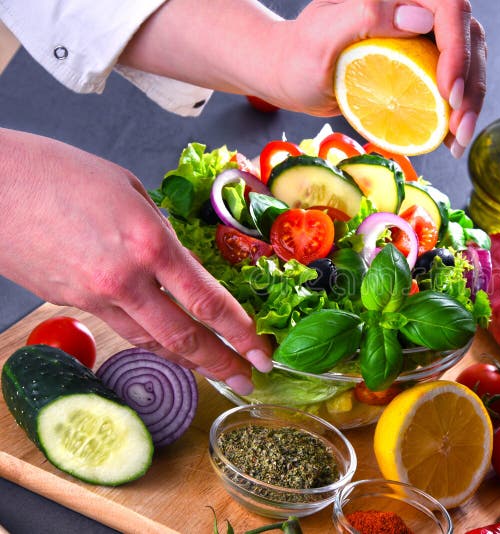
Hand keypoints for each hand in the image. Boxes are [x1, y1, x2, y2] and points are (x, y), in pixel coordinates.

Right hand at [0, 128, 271, 394]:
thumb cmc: (59, 172)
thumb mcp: (130, 190)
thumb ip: (160, 232)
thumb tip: (177, 260)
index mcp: (150, 242)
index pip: (207, 301)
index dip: (240, 333)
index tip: (262, 351)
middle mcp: (126, 279)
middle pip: (184, 338)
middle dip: (222, 363)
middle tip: (249, 380)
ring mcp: (95, 297)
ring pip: (152, 342)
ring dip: (188, 360)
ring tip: (217, 369)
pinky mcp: (71, 303)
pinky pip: (122, 328)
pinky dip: (150, 340)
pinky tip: (168, 344)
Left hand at [120, 0, 486, 157]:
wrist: (290, 75)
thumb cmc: (298, 55)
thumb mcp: (324, 36)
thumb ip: (366, 16)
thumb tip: (418, 17)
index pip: (448, 8)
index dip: (458, 49)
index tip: (448, 91)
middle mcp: (415, 10)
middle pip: (467, 37)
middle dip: (471, 85)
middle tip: (460, 127)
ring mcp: (421, 39)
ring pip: (469, 61)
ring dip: (471, 102)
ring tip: (458, 140)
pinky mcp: (421, 65)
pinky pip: (453, 83)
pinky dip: (458, 111)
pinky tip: (452, 139)